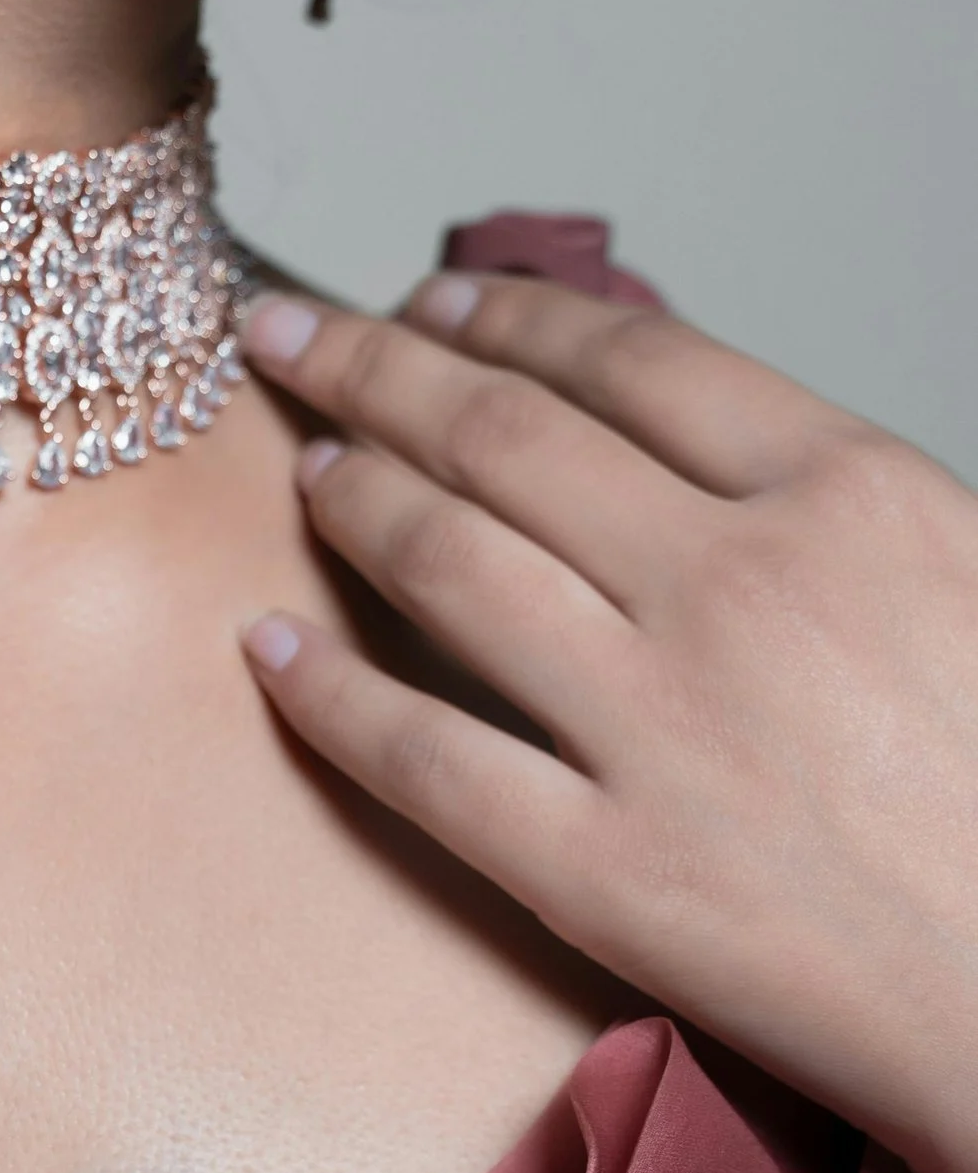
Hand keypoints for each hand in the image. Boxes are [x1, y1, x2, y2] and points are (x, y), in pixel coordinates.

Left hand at [237, 271, 977, 1172]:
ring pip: (450, 566)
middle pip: (506, 438)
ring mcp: (665, 730)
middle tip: (295, 340)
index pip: (631, 361)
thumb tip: (674, 425)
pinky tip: (264, 652)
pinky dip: (326, 696)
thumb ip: (826, 496)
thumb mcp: (968, 571)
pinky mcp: (610, 874)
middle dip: (376, 369)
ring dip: (353, 499)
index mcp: (853, 496)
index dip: (507, 317)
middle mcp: (740, 588)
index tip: (434, 298)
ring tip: (305, 471)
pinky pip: (423, 760)